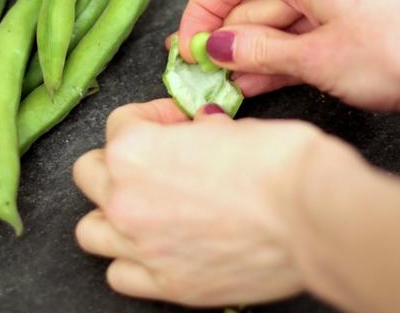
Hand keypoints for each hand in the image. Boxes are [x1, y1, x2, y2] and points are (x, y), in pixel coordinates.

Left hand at [73, 98, 325, 306]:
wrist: (310, 215)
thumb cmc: (275, 161)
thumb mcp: (231, 124)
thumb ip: (197, 130)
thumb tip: (199, 128)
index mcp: (135, 151)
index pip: (119, 122)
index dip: (152, 115)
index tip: (176, 120)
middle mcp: (126, 200)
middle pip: (89, 172)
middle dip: (118, 159)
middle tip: (156, 158)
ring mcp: (142, 248)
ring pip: (90, 228)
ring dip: (111, 210)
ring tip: (146, 202)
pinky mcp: (167, 285)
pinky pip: (118, 272)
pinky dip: (130, 258)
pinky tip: (158, 244)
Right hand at [178, 0, 399, 110]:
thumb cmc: (395, 50)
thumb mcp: (316, 57)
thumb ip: (260, 50)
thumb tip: (217, 46)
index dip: (199, 11)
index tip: (187, 48)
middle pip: (253, 1)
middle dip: (223, 38)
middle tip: (198, 75)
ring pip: (280, 21)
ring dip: (250, 52)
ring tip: (222, 86)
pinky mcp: (357, 19)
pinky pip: (306, 33)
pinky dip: (281, 56)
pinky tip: (259, 82)